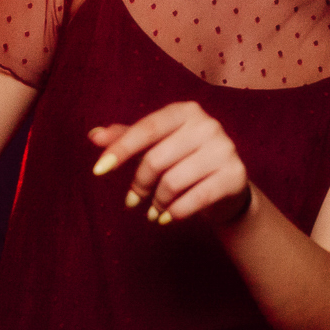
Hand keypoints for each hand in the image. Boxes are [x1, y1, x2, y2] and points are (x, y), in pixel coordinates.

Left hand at [88, 100, 252, 225]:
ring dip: (157, 202)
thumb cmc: (184, 161)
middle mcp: (208, 125)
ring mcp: (225, 149)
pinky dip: (176, 212)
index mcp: (185, 111)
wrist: (227, 187)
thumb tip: (93, 135)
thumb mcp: (155, 146)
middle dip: (139, 185)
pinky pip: (196, 198)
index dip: (120, 150)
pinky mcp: (235, 175)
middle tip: (133, 200)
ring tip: (153, 211)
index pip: (146, 129)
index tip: (98, 171)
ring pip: (173, 182)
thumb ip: (126, 138)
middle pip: (156, 159)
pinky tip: (167, 218)